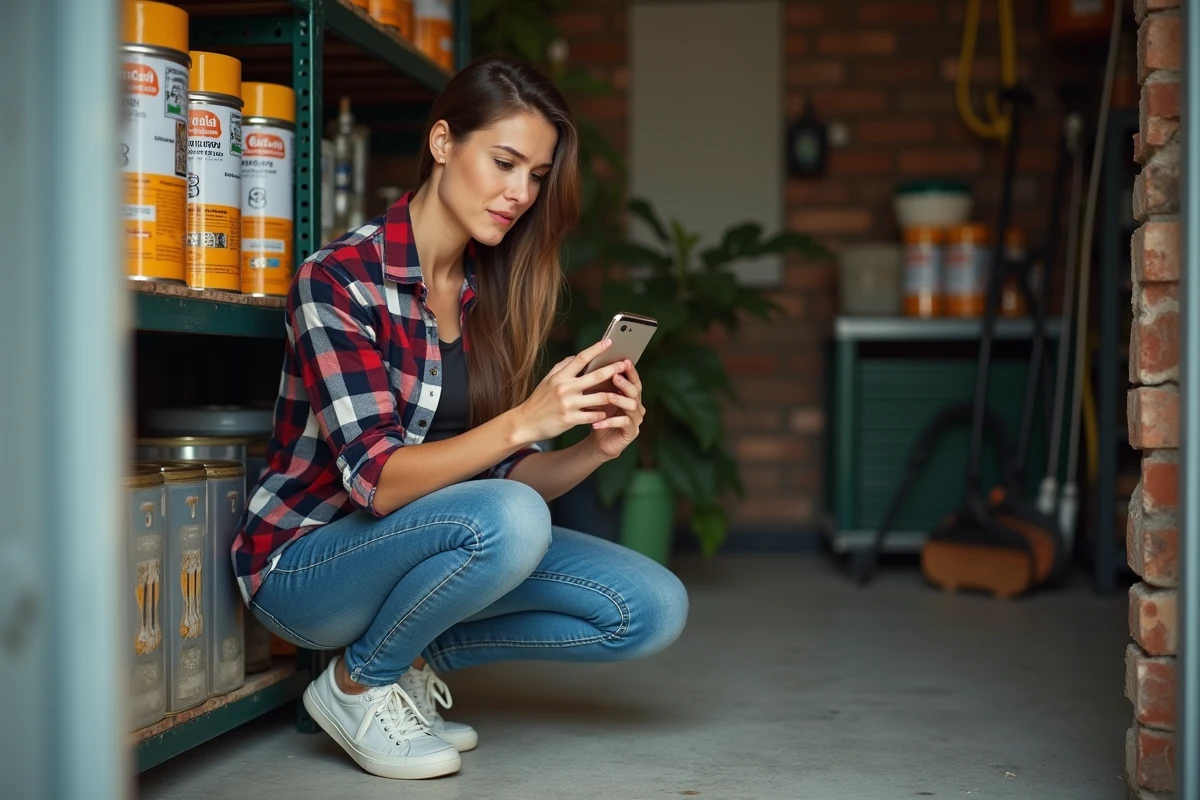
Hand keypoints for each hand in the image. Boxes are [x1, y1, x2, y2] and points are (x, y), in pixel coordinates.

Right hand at [511, 338, 629, 444]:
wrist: (526, 422)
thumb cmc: (539, 400)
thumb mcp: (548, 380)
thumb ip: (563, 367)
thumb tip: (578, 356)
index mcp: (560, 376)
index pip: (580, 358)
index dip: (596, 349)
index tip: (609, 342)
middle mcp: (564, 388)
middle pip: (595, 376)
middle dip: (613, 369)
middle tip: (625, 364)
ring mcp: (568, 404)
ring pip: (599, 397)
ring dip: (613, 395)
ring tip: (623, 393)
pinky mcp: (570, 419)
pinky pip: (593, 415)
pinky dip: (602, 413)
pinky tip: (607, 412)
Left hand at [586, 360, 644, 460]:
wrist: (598, 442)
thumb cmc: (598, 415)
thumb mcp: (596, 398)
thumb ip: (598, 383)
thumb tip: (589, 363)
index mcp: (630, 394)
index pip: (634, 379)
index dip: (631, 371)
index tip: (624, 360)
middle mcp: (637, 405)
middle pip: (635, 391)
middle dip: (625, 383)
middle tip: (615, 376)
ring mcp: (636, 419)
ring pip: (632, 406)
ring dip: (619, 400)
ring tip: (608, 397)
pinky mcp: (632, 432)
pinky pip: (624, 423)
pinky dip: (610, 422)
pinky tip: (596, 422)